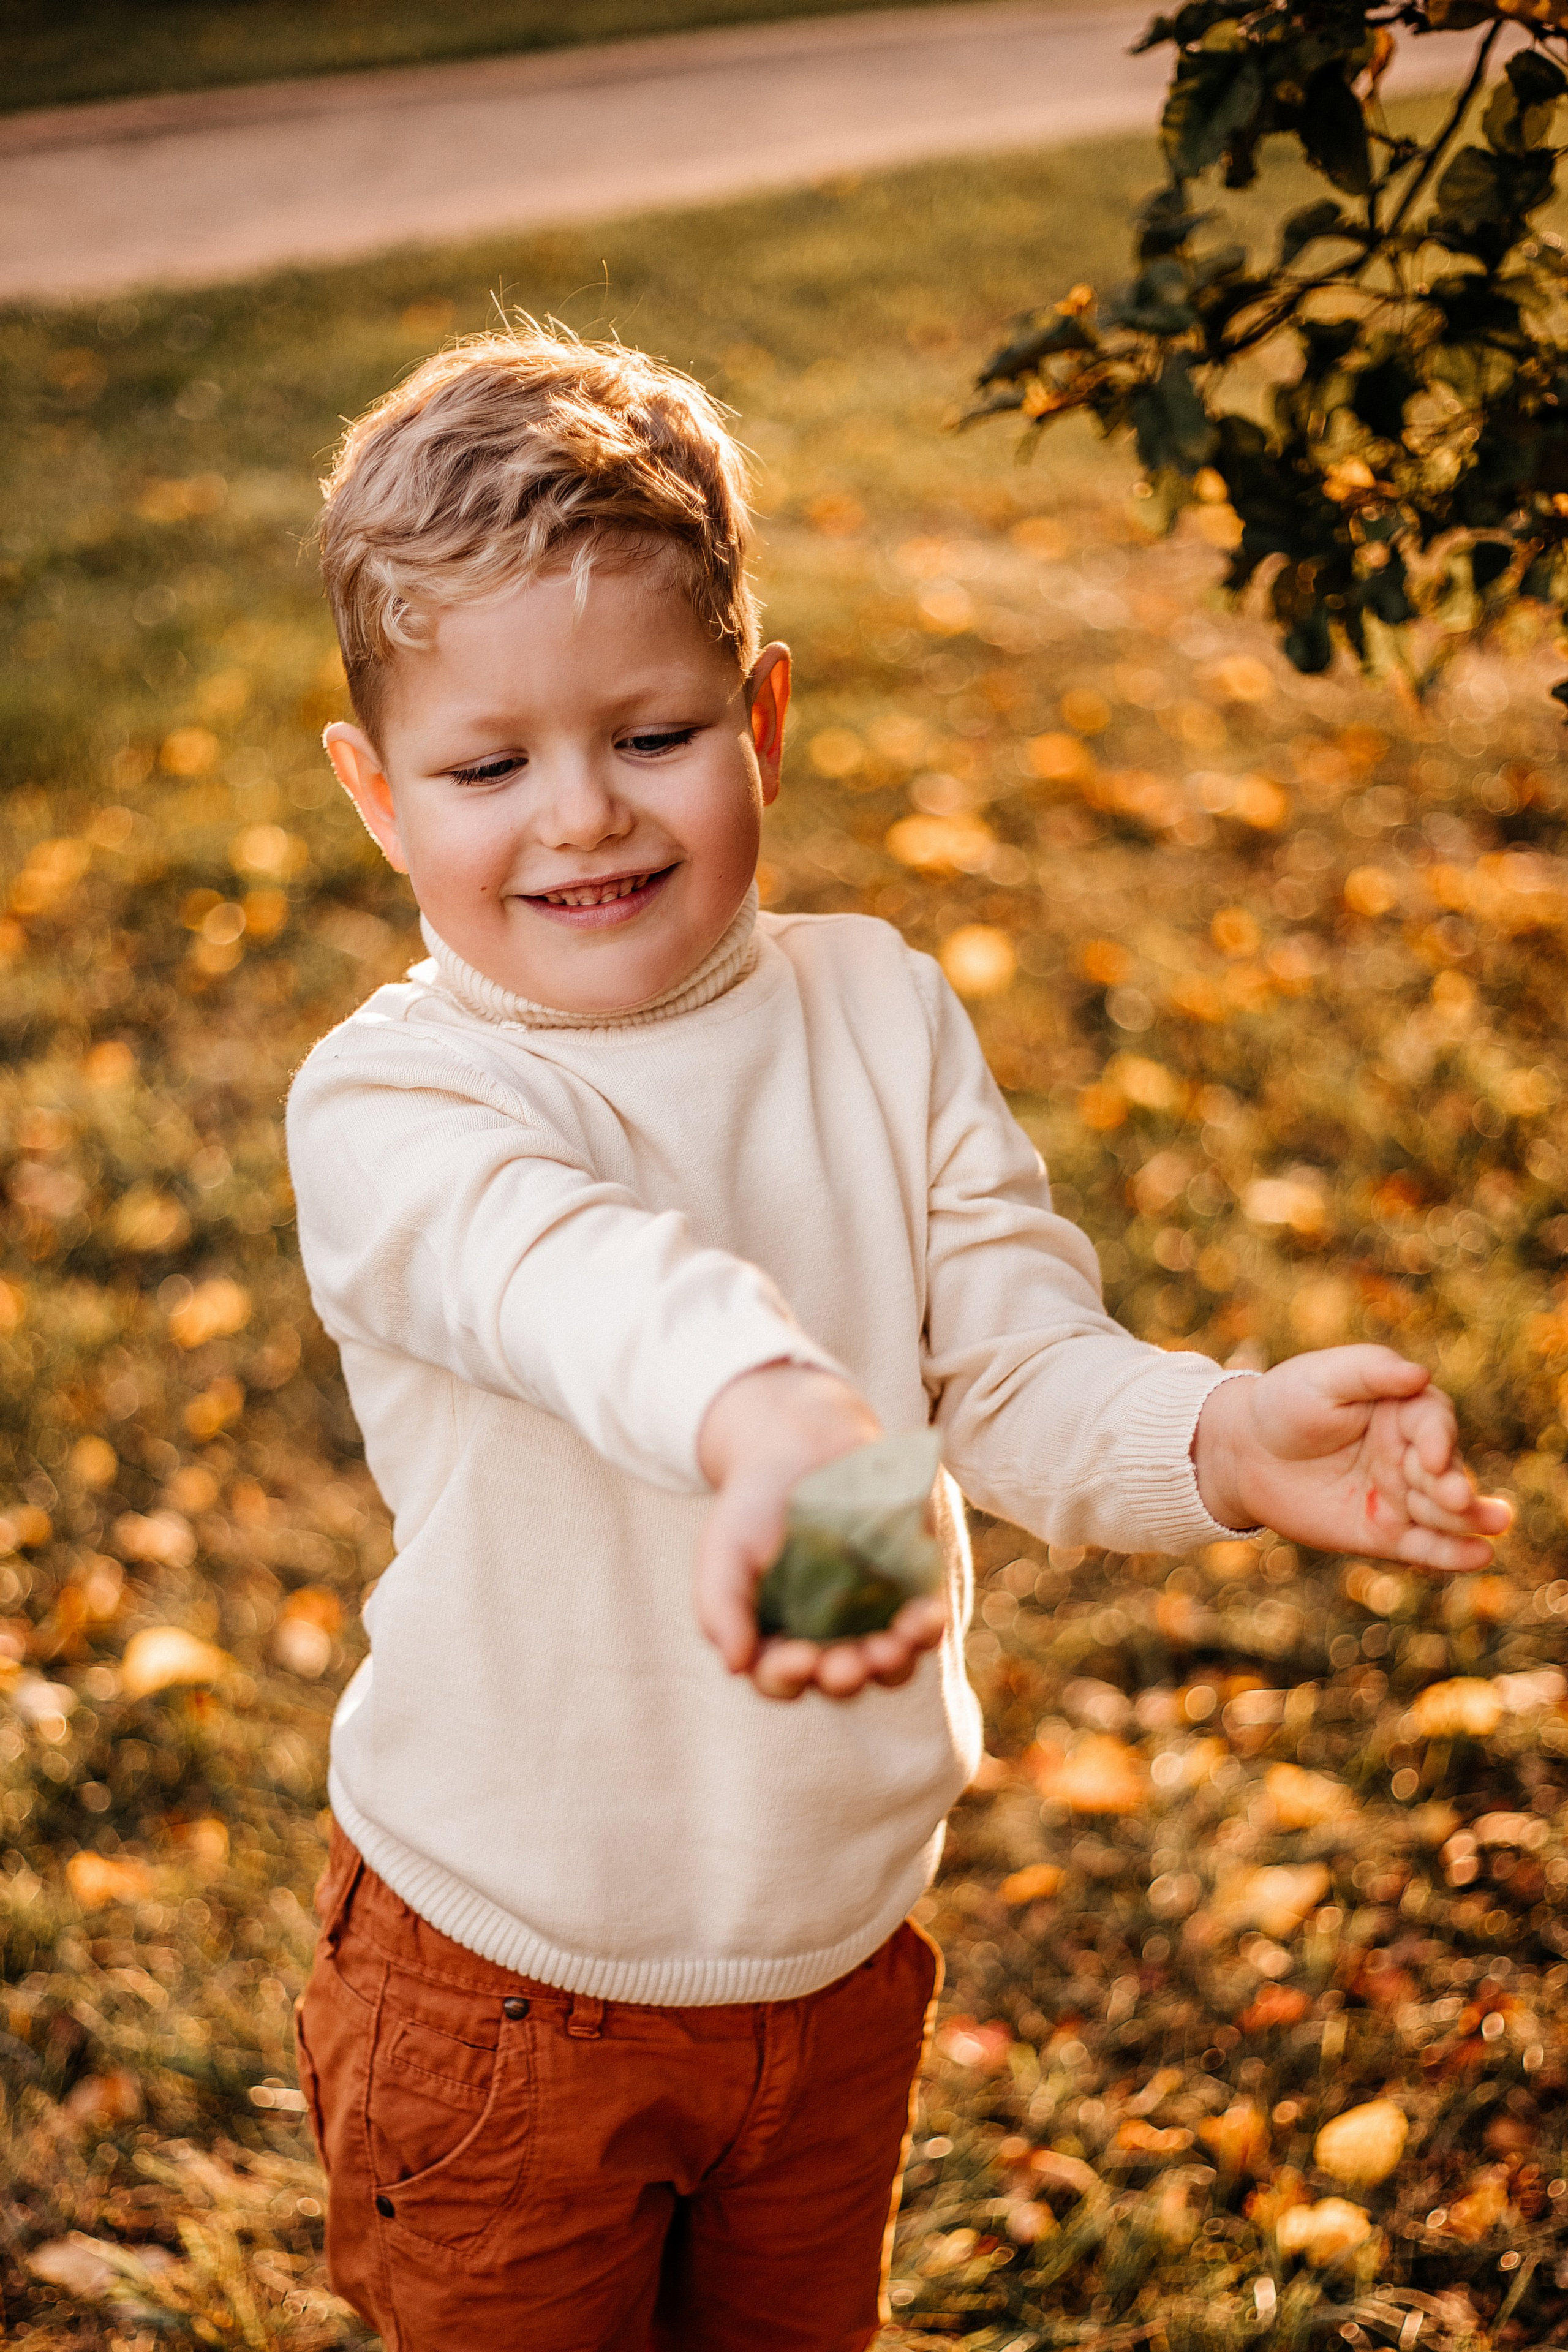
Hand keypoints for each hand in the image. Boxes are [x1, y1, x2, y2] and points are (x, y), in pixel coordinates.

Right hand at [695, 1363, 946, 1699]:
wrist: (800, 1444)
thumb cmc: (752, 1504)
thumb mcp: (723, 1551)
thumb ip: (721, 1608)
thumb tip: (736, 1666)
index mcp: (775, 1638)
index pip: (781, 1677)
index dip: (787, 1675)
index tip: (797, 1657)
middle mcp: (827, 1639)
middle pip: (841, 1679)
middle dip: (846, 1677)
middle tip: (848, 1664)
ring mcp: (872, 1616)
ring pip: (891, 1662)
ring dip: (894, 1661)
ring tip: (893, 1646)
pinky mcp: (911, 1586)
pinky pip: (925, 1618)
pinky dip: (927, 1623)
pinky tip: (928, 1613)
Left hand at [1193, 1345, 1511, 1570]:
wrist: (1245, 1452)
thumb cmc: (1286, 1403)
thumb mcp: (1321, 1378)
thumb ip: (1369, 1373)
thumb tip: (1419, 1374)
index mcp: (1402, 1410)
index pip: (1433, 1422)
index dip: (1436, 1438)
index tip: (1429, 1455)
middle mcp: (1410, 1454)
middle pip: (1445, 1470)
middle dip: (1454, 1484)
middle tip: (1456, 1497)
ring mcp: (1401, 1496)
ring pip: (1442, 1511)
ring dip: (1469, 1519)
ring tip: (1495, 1524)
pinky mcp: (1384, 1533)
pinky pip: (1422, 1546)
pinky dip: (1451, 1553)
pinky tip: (1478, 1556)